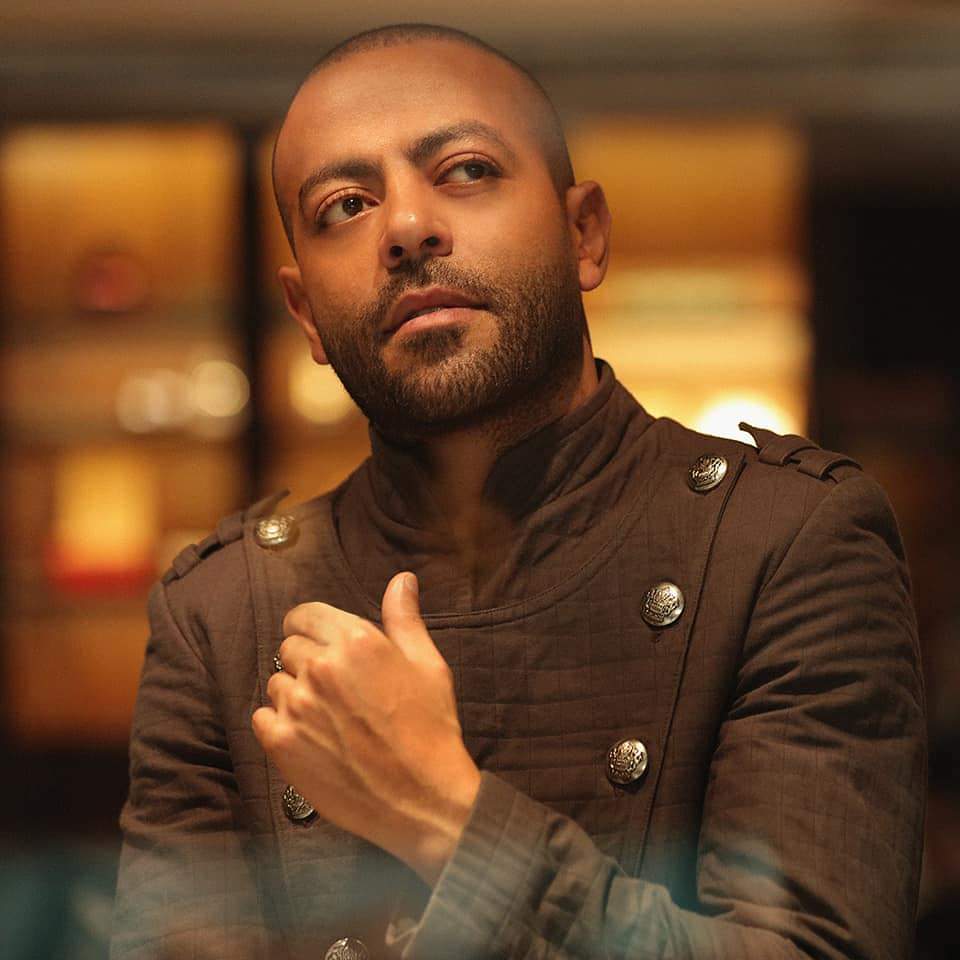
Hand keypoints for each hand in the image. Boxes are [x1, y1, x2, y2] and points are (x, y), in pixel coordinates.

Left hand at [252, 572, 480, 885]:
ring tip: (328, 718)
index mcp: (357, 641)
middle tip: (337, 690)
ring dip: (295, 695)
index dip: (310, 626)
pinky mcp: (281, 743)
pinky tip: (311, 737)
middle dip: (308, 662)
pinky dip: (279, 725)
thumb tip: (402, 579)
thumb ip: (404, 618)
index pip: (304, 615)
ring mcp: (298, 706)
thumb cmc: (431, 729)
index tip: (318, 641)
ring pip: (276, 683)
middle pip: (289, 648)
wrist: (424, 798)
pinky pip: (262, 717)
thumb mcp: (428, 664)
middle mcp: (322, 667)